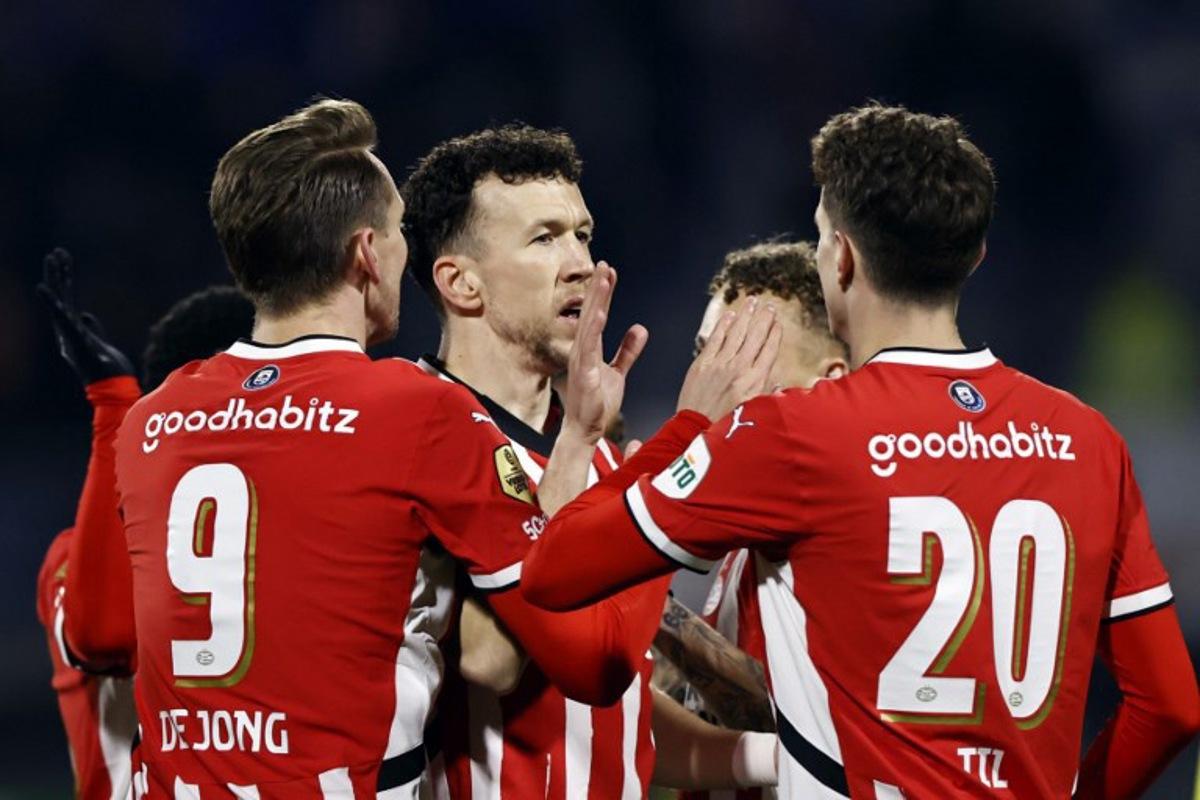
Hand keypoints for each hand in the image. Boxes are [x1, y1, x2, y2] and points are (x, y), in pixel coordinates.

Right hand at [36, 248, 134, 386]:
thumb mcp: (100, 344)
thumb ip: (92, 330)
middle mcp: (68, 332)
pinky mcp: (75, 341)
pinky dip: (51, 304)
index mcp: (73, 330)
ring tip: (52, 259)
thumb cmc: (108, 370)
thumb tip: (85, 316)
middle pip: (61, 297)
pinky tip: (43, 289)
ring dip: (56, 280)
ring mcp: (70, 336)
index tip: (63, 259)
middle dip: (58, 274)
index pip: (65, 300)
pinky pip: (61, 319)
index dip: (64, 279)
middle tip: (56, 252)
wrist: (113, 390)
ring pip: (59, 303)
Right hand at [562, 262, 647, 444]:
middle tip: (604, 265)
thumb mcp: (617, 373)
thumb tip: (639, 329)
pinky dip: (593, 331)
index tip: (610, 273)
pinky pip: (588, 349)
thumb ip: (627, 351)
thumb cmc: (597, 404)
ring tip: (602, 281)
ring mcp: (580, 362)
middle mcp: (582, 351)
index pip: (597, 315)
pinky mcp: (583, 375)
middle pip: (590, 313)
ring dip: (595, 302)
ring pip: (588, 326)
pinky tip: (599, 314)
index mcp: (589, 349)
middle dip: (597, 289)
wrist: (586, 431)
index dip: (604, 294)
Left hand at [676, 297, 779, 420]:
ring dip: (746, 315)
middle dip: (764, 319)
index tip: (778, 323)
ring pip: (737, 333)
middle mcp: (740, 369)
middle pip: (756, 336)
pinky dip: (724, 325)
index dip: (775, 334)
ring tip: (752, 302)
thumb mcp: (755, 411)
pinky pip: (716, 338)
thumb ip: (767, 394)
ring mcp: (720, 364)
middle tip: (769, 306)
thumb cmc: (726, 424)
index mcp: (756, 381)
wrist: (696, 430)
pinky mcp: (702, 363)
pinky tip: (730, 315)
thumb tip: (778, 384)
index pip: (770, 350)